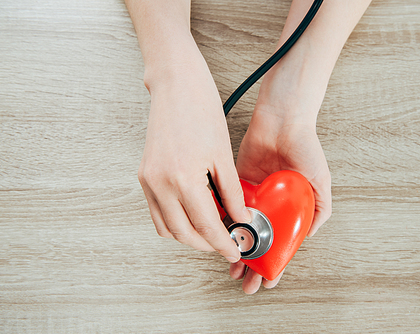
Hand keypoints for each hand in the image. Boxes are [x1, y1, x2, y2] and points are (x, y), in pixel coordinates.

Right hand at [138, 44, 250, 262]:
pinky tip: (194, 213)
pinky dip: (175, 221)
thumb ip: (232, 193)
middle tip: (227, 241)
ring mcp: (148, 180)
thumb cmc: (201, 111)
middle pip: (183, 234)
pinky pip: (157, 212)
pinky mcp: (144, 175)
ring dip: (189, 235)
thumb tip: (241, 217)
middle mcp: (160, 184)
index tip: (235, 249)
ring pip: (166, 228)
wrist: (176, 85)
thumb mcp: (223, 155)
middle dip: (206, 244)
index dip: (222, 243)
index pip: (206, 226)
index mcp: (183, 179)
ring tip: (212, 229)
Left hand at [230, 102, 331, 293]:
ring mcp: (254, 196)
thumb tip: (308, 235)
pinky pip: (228, 206)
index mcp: (290, 209)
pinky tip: (221, 237)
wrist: (282, 121)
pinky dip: (224, 221)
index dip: (275, 263)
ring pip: (242, 230)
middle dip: (252, 264)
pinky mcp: (237, 183)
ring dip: (237, 249)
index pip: (281, 243)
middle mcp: (271, 205)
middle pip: (259, 242)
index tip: (268, 281)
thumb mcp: (321, 182)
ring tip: (232, 267)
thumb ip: (320, 209)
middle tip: (245, 282)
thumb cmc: (305, 148)